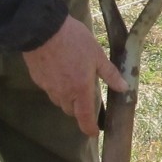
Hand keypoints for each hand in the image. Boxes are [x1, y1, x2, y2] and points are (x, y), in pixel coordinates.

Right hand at [23, 13, 125, 136]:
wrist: (43, 29)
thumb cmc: (73, 40)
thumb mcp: (97, 54)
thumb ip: (109, 73)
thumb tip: (123, 87)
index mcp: (80, 89)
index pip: (85, 118)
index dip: (90, 128)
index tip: (94, 133)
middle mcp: (63, 93)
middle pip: (71, 110)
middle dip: (79, 108)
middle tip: (86, 97)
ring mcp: (48, 87)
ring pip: (59, 100)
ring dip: (67, 98)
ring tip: (73, 81)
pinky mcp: (37, 79)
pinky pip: (49, 89)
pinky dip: (56, 86)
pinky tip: (59, 72)